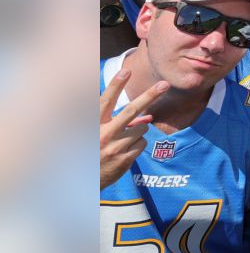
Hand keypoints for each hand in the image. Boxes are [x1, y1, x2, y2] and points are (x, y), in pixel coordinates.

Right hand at [100, 69, 168, 189]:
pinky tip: (125, 150)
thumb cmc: (90, 150)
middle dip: (150, 95)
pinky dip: (138, 143)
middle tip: (165, 84)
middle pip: (132, 110)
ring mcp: (116, 147)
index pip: (106, 101)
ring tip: (123, 138)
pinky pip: (142, 143)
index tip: (126, 71)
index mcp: (93, 125)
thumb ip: (117, 121)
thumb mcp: (97, 132)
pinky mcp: (126, 159)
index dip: (116, 85)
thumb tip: (146, 117)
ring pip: (142, 128)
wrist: (82, 181)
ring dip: (138, 129)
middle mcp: (105, 134)